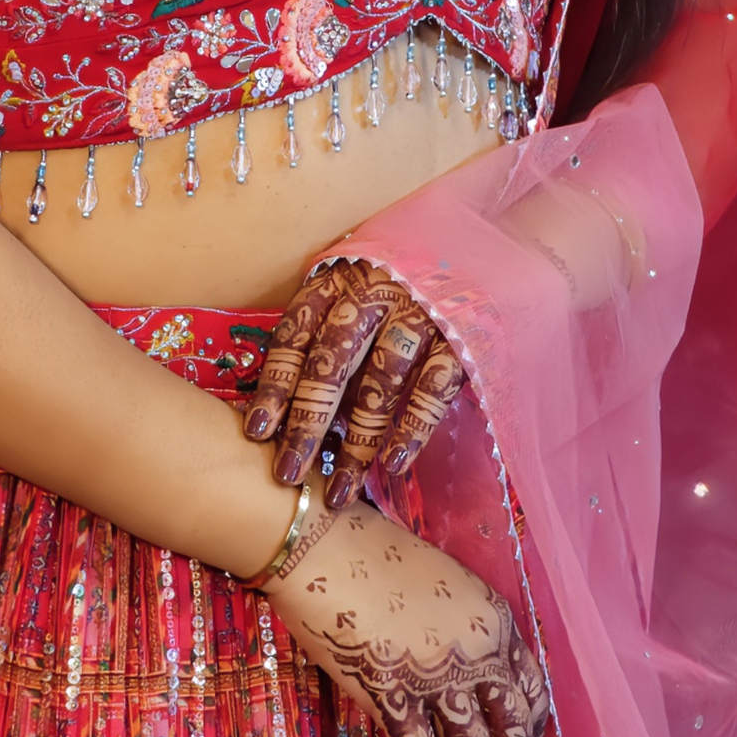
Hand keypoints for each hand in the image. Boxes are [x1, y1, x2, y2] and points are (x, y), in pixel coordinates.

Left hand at [245, 259, 465, 508]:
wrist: (479, 246)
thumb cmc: (401, 282)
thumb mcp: (356, 289)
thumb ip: (326, 333)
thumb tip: (286, 409)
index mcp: (339, 278)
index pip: (298, 332)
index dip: (276, 382)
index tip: (257, 432)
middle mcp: (375, 290)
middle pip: (333, 360)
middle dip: (308, 421)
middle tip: (288, 474)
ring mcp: (420, 310)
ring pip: (380, 380)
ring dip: (358, 439)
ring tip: (338, 491)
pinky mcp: (461, 335)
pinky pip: (432, 386)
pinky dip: (412, 426)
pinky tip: (392, 463)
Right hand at [262, 488, 547, 736]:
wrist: (323, 545)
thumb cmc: (375, 552)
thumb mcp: (441, 581)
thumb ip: (463, 627)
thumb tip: (468, 667)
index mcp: (492, 618)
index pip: (531, 687)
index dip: (527, 718)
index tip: (517, 731)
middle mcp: (476, 652)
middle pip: (510, 724)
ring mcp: (437, 679)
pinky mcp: (394, 698)